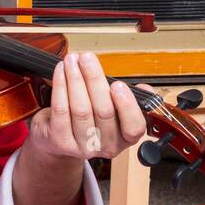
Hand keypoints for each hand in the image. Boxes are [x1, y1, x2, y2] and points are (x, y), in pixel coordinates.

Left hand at [24, 51, 150, 162]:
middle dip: (94, 79)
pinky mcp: (61, 141)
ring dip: (75, 79)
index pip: (133, 127)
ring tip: (72, 60)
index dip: (127, 105)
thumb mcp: (118, 110)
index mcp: (125, 138)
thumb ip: (132, 98)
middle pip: (103, 111)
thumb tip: (144, 89)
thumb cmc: (94, 118)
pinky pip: (61, 110)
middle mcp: (106, 146)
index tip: (118, 84)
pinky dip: (60, 86)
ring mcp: (83, 146)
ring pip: (80, 109)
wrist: (63, 140)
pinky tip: (61, 71)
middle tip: (87, 58)